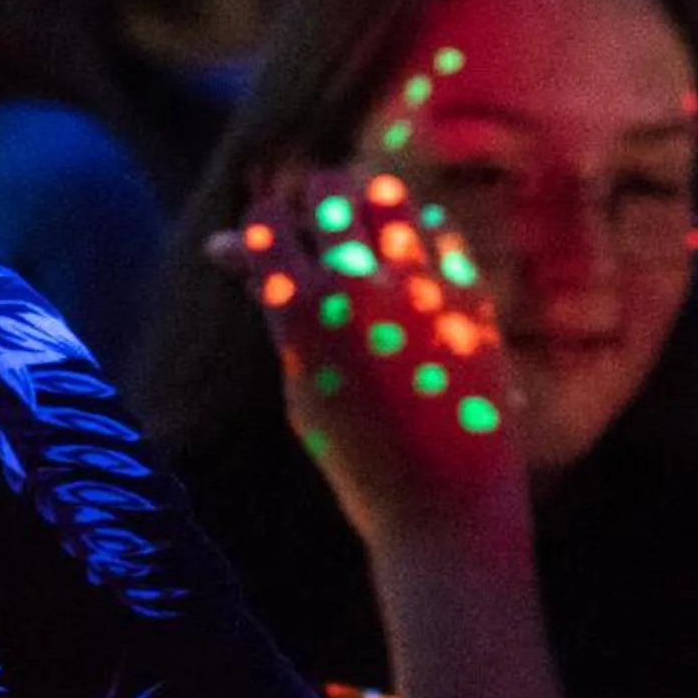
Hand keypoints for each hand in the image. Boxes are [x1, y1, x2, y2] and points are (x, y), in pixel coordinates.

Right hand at [215, 164, 525, 568]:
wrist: (444, 507)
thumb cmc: (359, 454)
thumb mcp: (300, 384)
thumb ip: (274, 310)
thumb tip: (227, 248)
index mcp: (301, 313)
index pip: (270, 222)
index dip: (266, 218)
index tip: (275, 230)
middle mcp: (359, 288)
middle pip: (330, 190)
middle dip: (318, 196)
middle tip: (320, 216)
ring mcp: (421, 289)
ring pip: (390, 197)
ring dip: (371, 203)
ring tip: (368, 228)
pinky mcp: (470, 299)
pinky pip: (441, 233)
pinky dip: (420, 234)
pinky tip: (413, 257)